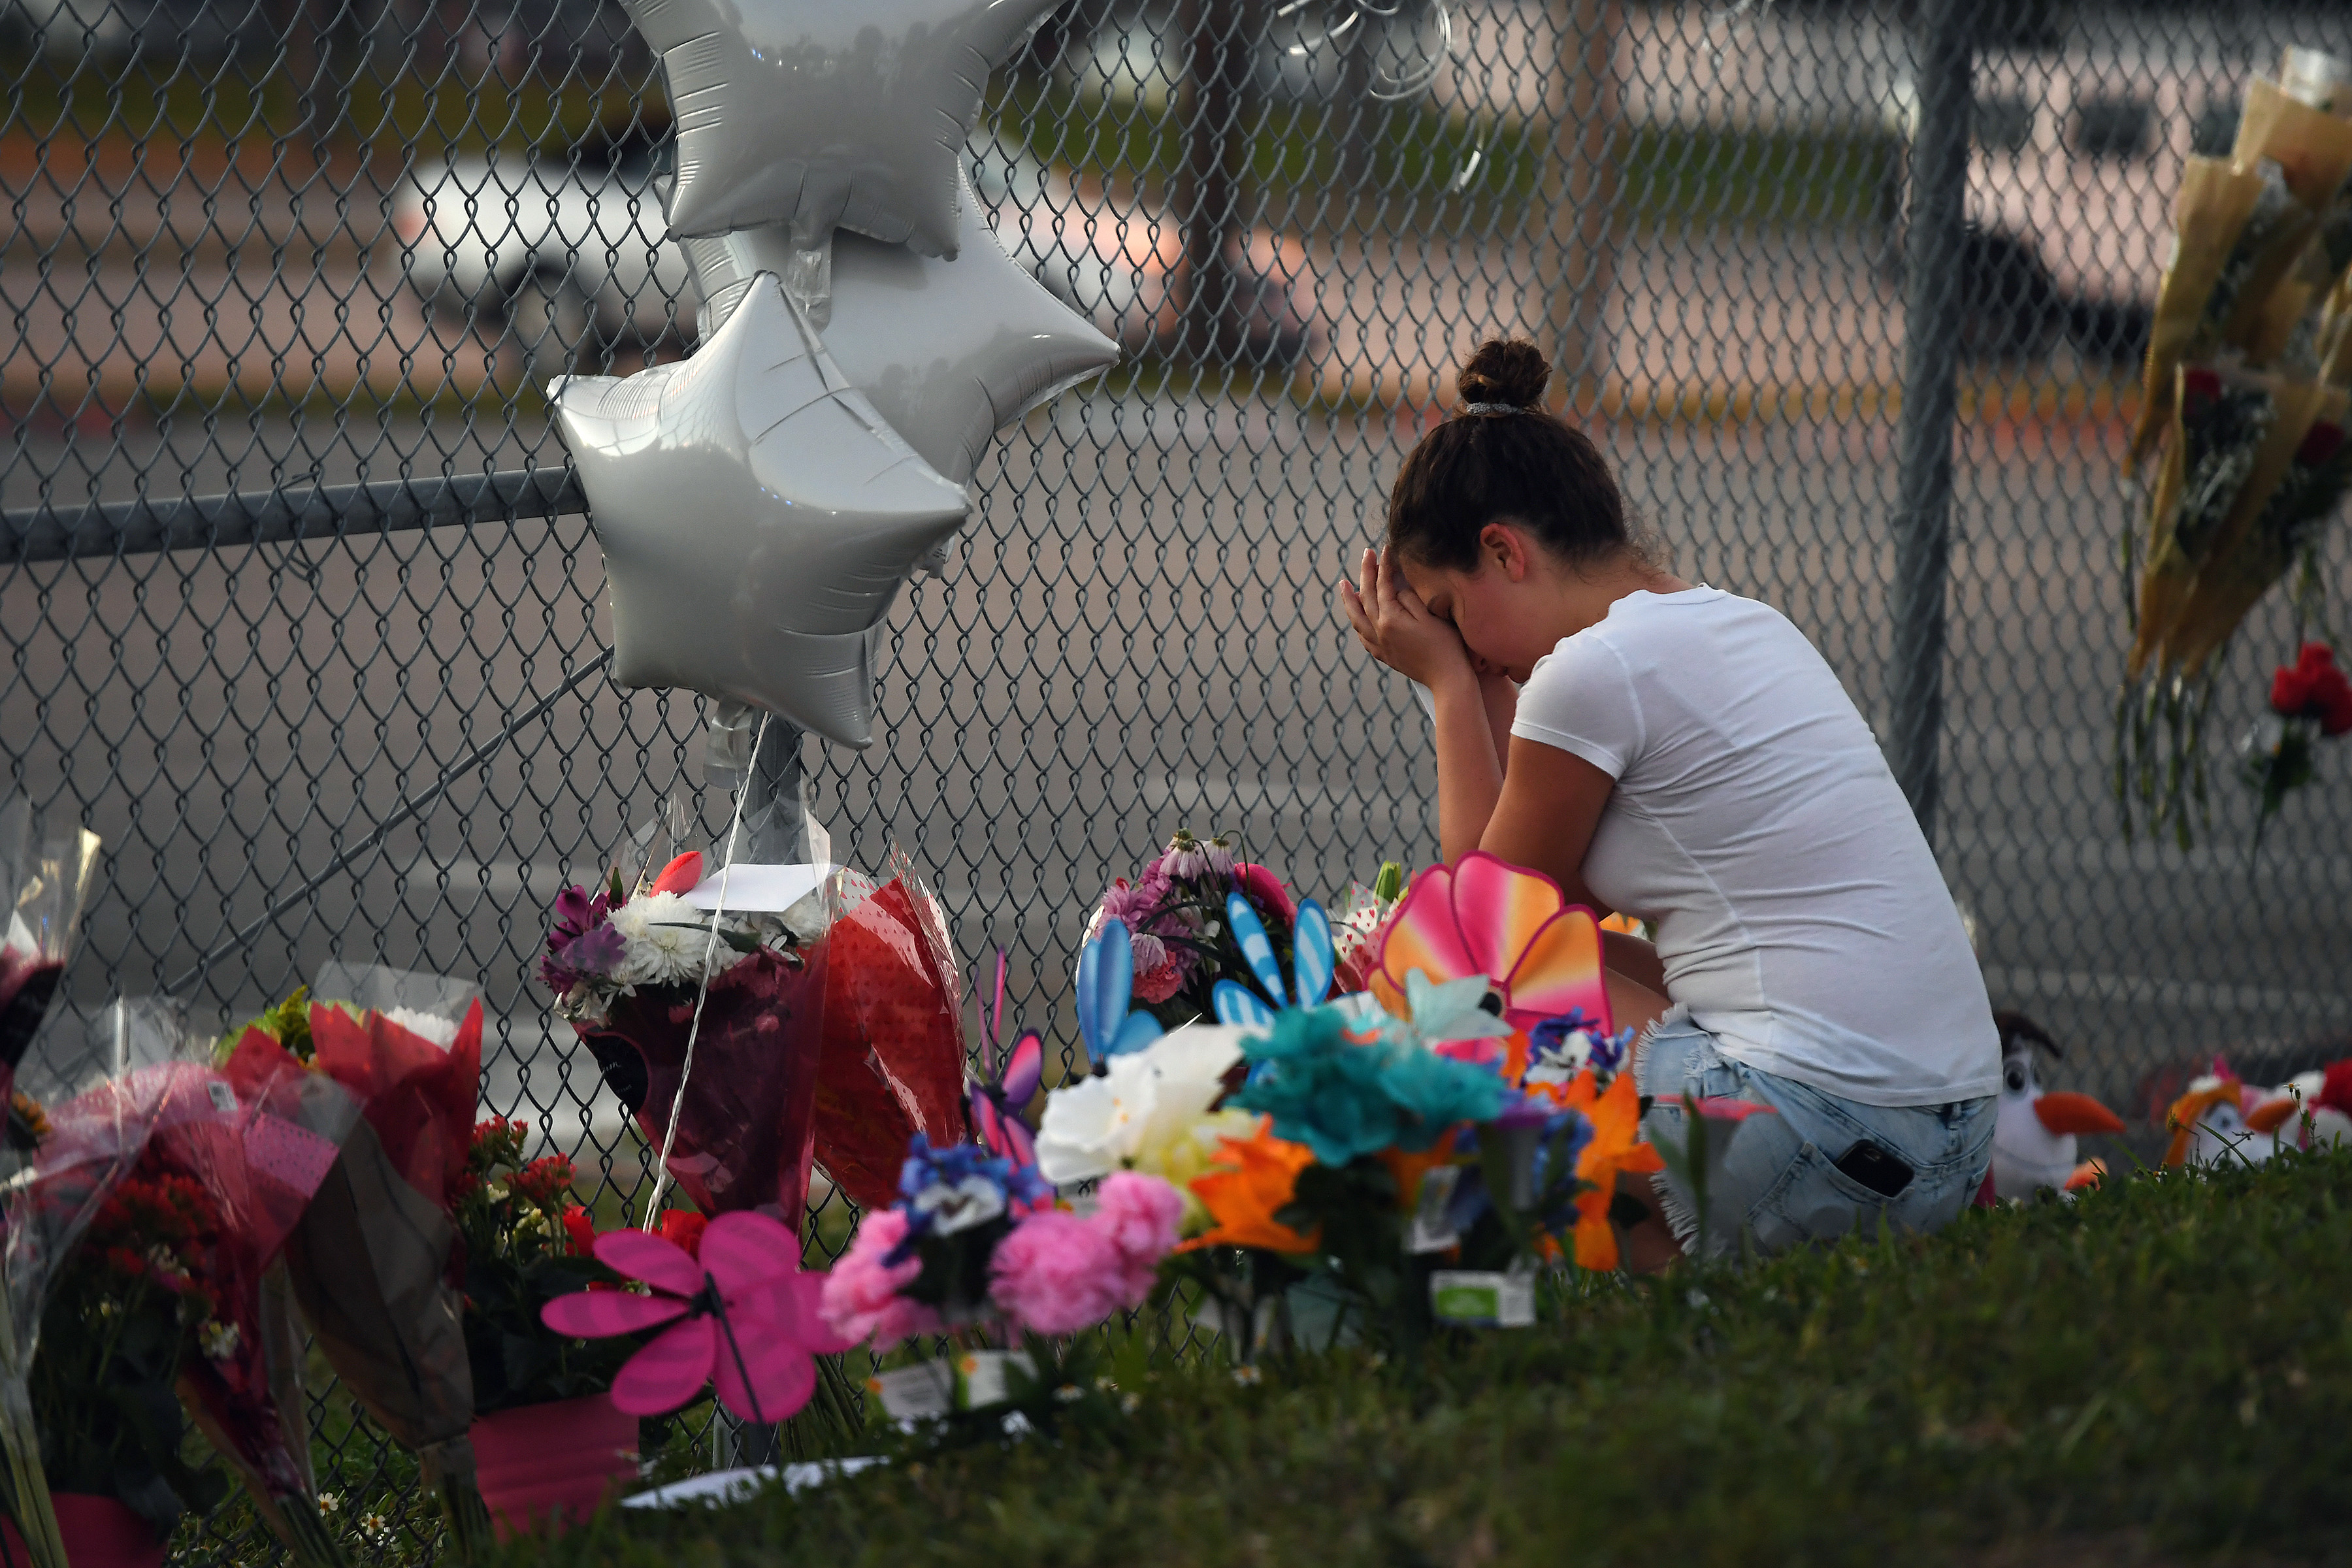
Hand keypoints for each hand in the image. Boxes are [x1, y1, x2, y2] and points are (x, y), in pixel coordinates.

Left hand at [1337, 546, 1472, 688]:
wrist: (1447, 679)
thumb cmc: (1445, 645)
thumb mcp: (1430, 616)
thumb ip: (1409, 599)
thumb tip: (1395, 589)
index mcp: (1390, 619)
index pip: (1383, 585)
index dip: (1384, 565)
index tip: (1386, 548)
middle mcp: (1379, 632)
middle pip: (1365, 598)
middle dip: (1365, 573)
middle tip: (1366, 554)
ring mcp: (1379, 646)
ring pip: (1357, 619)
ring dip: (1349, 600)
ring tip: (1343, 585)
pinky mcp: (1384, 656)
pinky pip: (1363, 637)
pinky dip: (1358, 623)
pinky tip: (1358, 618)